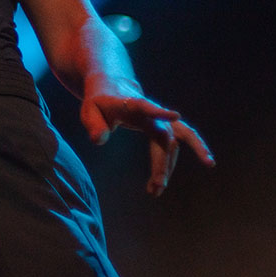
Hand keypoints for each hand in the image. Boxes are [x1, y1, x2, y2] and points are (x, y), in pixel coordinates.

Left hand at [81, 79, 214, 196]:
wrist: (112, 87)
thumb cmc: (99, 102)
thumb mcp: (89, 110)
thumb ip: (93, 124)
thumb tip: (99, 140)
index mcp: (132, 104)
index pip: (147, 107)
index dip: (159, 112)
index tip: (175, 115)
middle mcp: (151, 111)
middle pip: (164, 136)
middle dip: (162, 161)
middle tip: (157, 186)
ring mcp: (160, 118)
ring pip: (179, 137)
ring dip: (173, 163)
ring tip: (159, 189)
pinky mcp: (164, 126)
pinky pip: (180, 140)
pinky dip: (182, 156)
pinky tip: (186, 171)